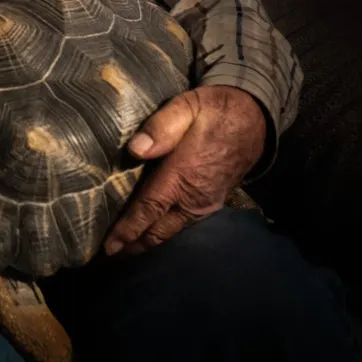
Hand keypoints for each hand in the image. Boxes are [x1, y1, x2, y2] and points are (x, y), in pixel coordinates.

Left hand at [103, 86, 266, 256]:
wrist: (253, 120)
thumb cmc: (214, 110)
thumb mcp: (186, 107)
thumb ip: (161, 128)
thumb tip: (134, 150)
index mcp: (183, 175)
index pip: (149, 209)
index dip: (128, 230)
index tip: (108, 247)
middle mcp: (194, 197)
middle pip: (158, 230)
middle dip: (133, 244)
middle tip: (108, 254)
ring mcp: (205, 203)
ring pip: (171, 231)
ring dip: (148, 241)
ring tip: (125, 249)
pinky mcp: (211, 203)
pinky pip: (182, 224)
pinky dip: (163, 232)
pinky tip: (151, 231)